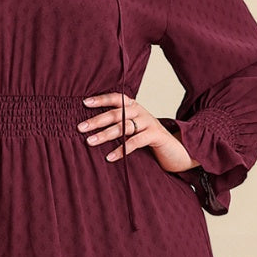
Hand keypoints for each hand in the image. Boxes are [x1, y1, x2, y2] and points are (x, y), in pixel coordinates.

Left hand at [79, 94, 196, 173]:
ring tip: (90, 141)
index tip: (85, 103)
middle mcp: (141, 111)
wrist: (175, 149)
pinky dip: (121, 149)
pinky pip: (135, 141)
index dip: (101, 99)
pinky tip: (110, 157)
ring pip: (123, 127)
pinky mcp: (155, 135)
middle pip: (116, 113)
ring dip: (105, 134)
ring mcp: (148, 122)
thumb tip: (91, 128)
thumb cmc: (148, 139)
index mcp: (134, 107)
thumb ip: (119, 124)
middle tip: (80, 128)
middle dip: (97, 121)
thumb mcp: (133, 128)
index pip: (116, 98)